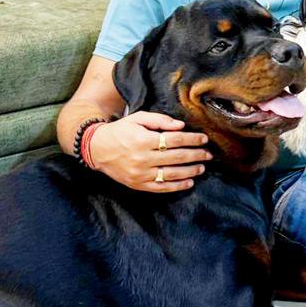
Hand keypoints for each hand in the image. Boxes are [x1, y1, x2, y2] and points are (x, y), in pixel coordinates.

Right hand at [87, 111, 210, 191]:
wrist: (97, 149)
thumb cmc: (120, 131)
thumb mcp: (137, 118)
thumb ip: (160, 120)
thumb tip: (181, 126)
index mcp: (143, 140)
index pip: (176, 140)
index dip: (192, 139)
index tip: (204, 139)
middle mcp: (143, 158)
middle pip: (177, 157)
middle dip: (196, 155)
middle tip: (208, 154)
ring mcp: (141, 174)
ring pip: (172, 174)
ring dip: (191, 171)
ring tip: (201, 167)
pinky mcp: (138, 185)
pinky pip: (162, 187)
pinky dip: (177, 186)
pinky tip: (189, 182)